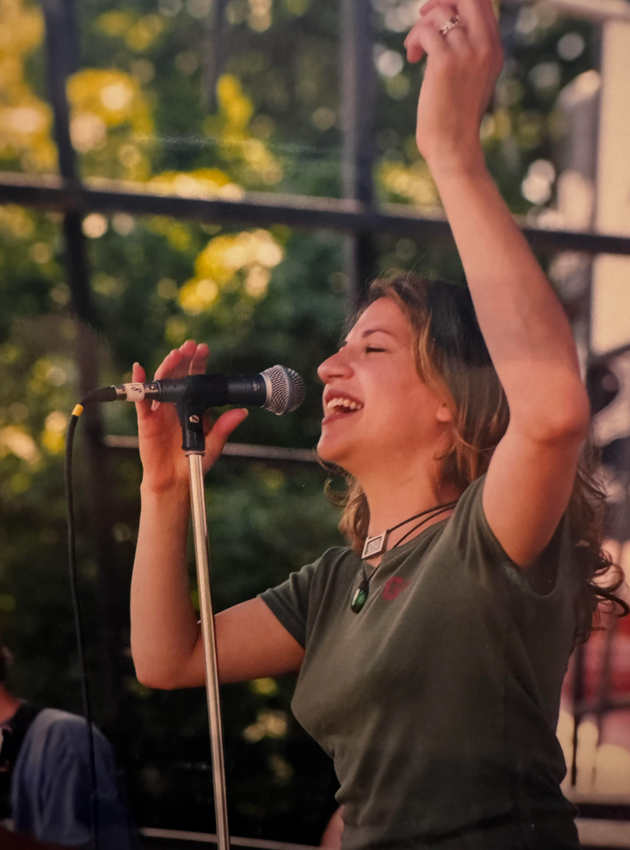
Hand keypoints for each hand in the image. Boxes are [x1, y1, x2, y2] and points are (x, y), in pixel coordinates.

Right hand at [133, 340, 247, 493]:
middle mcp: (177, 404)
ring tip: (175, 355)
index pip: (196, 379)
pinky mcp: (146, 420)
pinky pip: (141, 399)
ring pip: (162, 382)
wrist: (175, 481)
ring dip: (167, 366)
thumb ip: (224, 427)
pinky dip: (139, 383)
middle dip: (184, 359)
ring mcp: (161, 410)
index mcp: (194, 406)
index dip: (199, 364)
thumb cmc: (194, 462)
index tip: (203, 349)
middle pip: (179, 375)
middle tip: (189, 346)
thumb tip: (242, 412)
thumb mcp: (213, 444)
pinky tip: (139, 369)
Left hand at [404, 0, 502, 169]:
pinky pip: (425, 31)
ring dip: (420, 28)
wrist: (453, 145)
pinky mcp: (445, 62)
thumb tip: (446, 23)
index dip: (455, 0)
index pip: (482, 1)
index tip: (435, 12)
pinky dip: (414, 40)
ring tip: (415, 50)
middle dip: (440, 0)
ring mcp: (467, 53)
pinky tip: (412, 58)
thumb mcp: (472, 78)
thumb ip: (468, 50)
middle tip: (422, 18)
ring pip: (439, 14)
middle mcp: (485, 46)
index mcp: (495, 49)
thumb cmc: (457, 117)